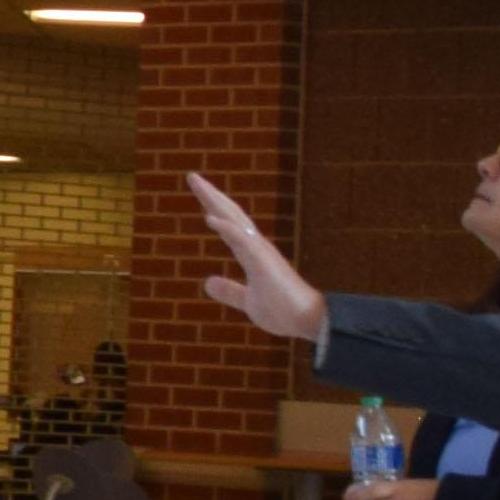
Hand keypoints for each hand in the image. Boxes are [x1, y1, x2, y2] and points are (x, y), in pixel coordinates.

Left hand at [188, 173, 328, 346]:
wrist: (307, 322)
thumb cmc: (283, 311)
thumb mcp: (247, 301)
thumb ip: (230, 291)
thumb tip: (207, 282)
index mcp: (252, 254)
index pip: (229, 225)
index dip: (213, 209)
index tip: (200, 193)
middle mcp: (256, 246)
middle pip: (229, 214)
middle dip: (210, 196)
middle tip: (192, 177)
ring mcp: (261, 252)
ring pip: (234, 219)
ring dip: (215, 201)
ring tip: (197, 183)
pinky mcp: (264, 262)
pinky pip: (242, 241)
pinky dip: (226, 228)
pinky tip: (209, 218)